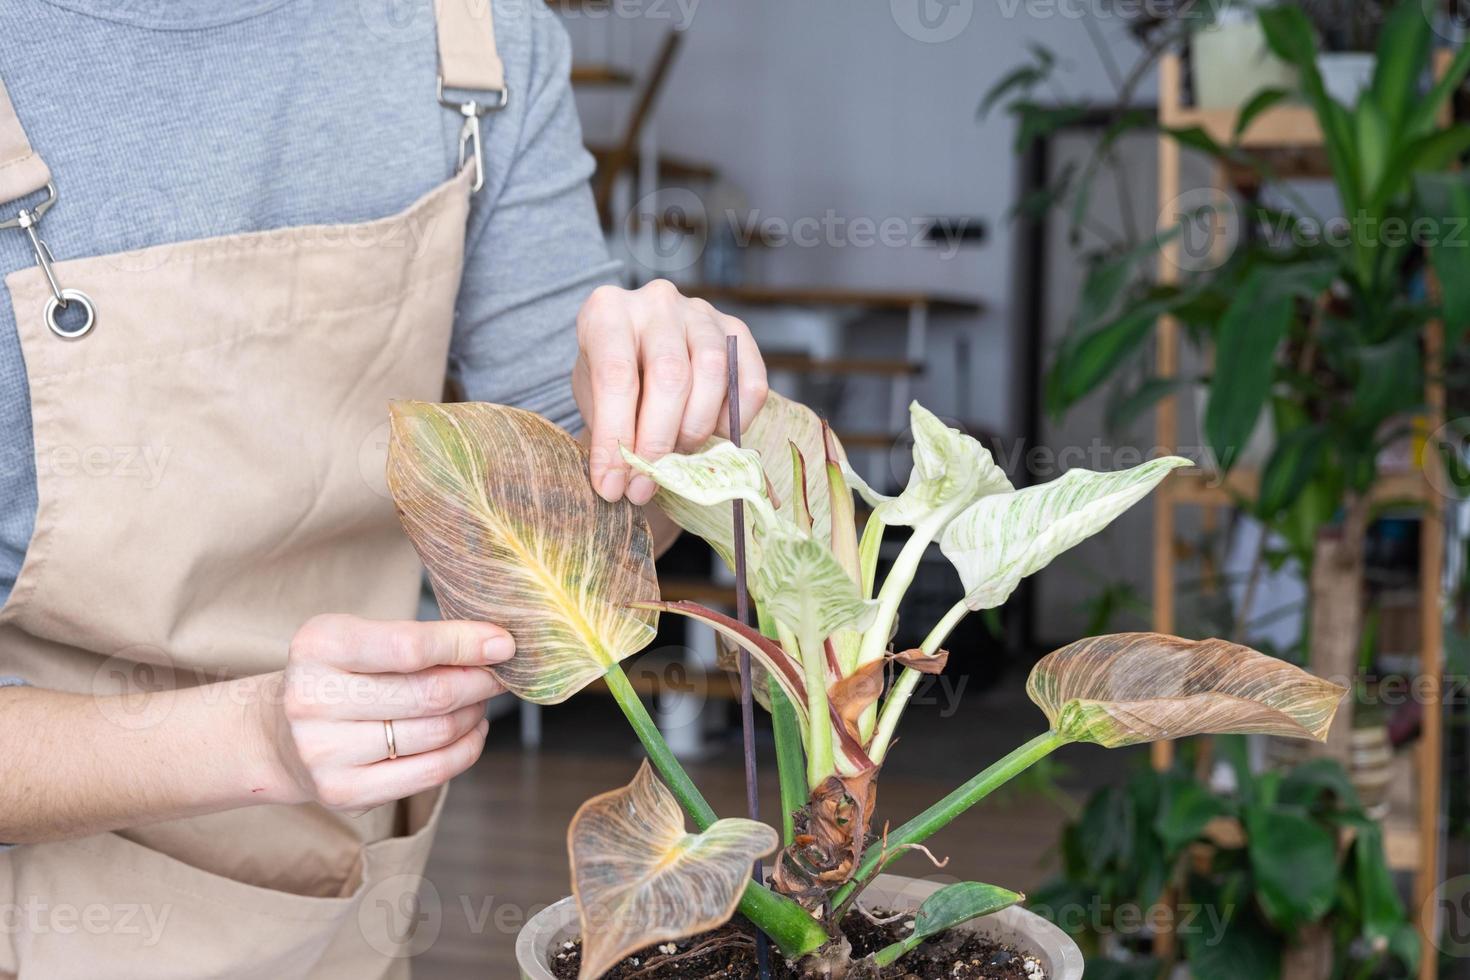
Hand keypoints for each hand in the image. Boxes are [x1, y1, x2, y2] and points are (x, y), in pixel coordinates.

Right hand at [260, 614, 512, 812]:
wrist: (280, 733)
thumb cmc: (338, 675)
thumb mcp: (360, 638)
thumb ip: (418, 638)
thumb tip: (495, 646)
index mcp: (318, 645)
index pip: (409, 647)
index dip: (465, 645)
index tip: (504, 643)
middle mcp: (312, 699)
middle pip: (429, 694)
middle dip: (479, 682)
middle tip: (498, 674)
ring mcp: (325, 751)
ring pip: (436, 733)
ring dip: (474, 714)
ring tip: (479, 700)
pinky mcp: (343, 791)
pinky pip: (430, 772)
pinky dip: (466, 749)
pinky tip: (471, 731)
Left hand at [573, 279, 768, 505]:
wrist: (640, 352)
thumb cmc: (613, 381)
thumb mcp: (595, 401)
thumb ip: (610, 434)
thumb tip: (622, 485)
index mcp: (607, 311)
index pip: (616, 377)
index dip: (616, 438)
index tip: (612, 485)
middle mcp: (656, 302)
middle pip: (670, 376)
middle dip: (658, 442)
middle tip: (647, 483)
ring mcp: (700, 312)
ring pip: (712, 373)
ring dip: (696, 429)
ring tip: (679, 453)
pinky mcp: (736, 330)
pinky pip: (750, 382)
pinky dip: (736, 420)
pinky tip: (713, 433)